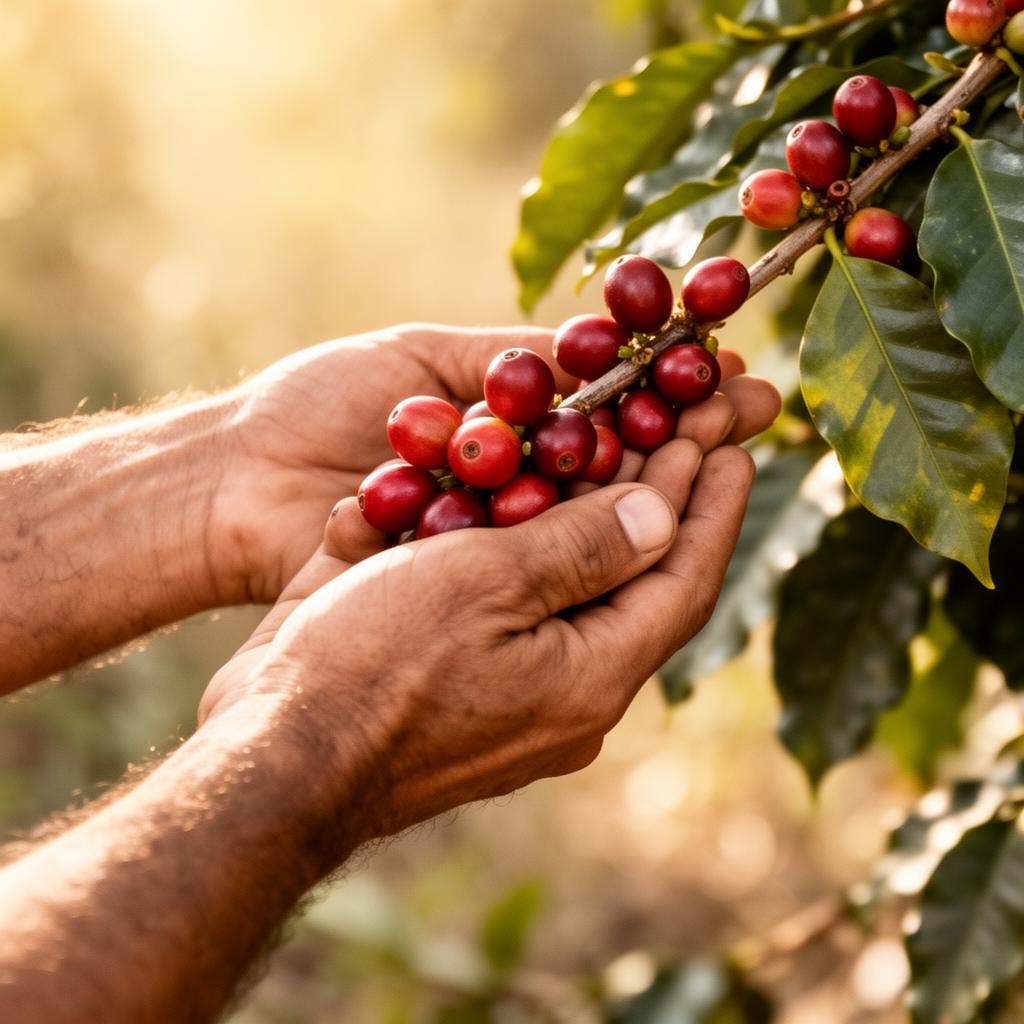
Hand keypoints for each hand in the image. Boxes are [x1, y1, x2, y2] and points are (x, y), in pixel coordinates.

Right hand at [199, 368, 778, 847]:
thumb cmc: (373, 665)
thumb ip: (579, 550)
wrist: (270, 752)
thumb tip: (661, 517)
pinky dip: (526, 535)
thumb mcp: (483, 589)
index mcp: (591, 676)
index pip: (681, 579)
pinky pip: (513, 594)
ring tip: (624, 432)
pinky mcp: (463, 670)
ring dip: (593, 504)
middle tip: (691, 418)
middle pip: (636, 575)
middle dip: (664, 491)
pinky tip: (531, 480)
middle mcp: (566, 684)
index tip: (733, 440)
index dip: (711, 506)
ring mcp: (515, 681)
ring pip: (574, 578)